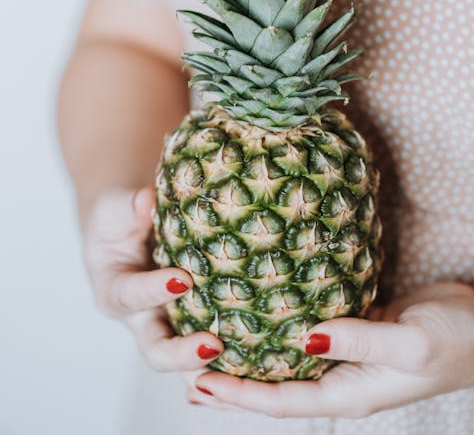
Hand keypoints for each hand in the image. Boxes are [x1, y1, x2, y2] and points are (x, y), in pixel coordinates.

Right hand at [83, 185, 223, 371]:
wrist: (128, 229)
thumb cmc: (119, 219)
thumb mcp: (115, 208)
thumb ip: (129, 206)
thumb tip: (147, 200)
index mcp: (114, 289)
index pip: (131, 295)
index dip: (154, 290)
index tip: (182, 280)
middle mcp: (140, 318)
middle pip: (155, 348)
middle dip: (182, 354)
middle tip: (212, 345)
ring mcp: (168, 325)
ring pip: (184, 362)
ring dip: (209, 368)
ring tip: (240, 372)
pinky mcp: (192, 324)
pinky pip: (207, 352)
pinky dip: (226, 366)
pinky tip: (258, 369)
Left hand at [190, 282, 473, 416]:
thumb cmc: (455, 342)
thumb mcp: (409, 344)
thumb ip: (358, 340)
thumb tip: (306, 336)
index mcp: (349, 393)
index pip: (282, 400)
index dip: (239, 395)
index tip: (201, 384)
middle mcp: (340, 378)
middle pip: (275, 386)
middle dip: (233, 384)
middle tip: (189, 375)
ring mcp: (346, 355)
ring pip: (287, 360)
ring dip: (251, 357)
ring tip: (213, 350)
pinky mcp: (353, 331)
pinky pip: (308, 334)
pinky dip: (280, 330)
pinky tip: (263, 316)